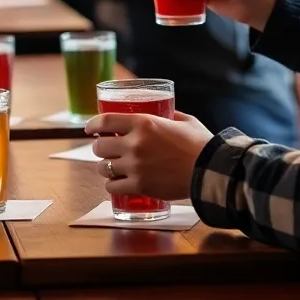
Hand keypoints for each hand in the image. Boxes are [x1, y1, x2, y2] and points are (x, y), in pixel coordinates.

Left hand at [86, 111, 214, 200]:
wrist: (210, 171)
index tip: (89, 129)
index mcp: (144, 123)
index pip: (105, 121)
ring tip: (111, 168)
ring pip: (103, 168)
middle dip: (100, 148)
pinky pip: (113, 187)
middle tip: (106, 150)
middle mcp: (135, 144)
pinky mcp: (140, 186)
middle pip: (100, 147)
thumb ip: (169, 115)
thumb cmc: (201, 144)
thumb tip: (163, 112)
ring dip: (105, 168)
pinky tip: (117, 184)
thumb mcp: (184, 121)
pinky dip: (112, 186)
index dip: (93, 125)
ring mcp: (135, 166)